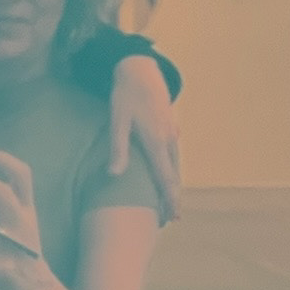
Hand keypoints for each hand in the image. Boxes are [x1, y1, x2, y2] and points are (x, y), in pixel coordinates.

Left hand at [110, 56, 180, 221]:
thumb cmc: (125, 95)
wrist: (141, 70)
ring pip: (175, 165)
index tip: (172, 217)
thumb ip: (117, 148)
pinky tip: (169, 176)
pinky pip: (173, 155)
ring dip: (173, 185)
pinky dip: (172, 170)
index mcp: (156, 141)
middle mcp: (168, 140)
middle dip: (172, 197)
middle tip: (171, 219)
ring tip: (170, 203)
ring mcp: (172, 133)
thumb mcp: (117, 121)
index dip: (169, 199)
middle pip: (174, 175)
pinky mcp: (170, 127)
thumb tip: (114, 175)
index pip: (165, 177)